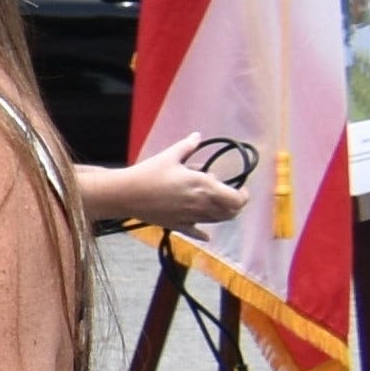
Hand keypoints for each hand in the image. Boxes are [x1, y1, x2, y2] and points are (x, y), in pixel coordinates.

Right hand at [77, 152, 241, 233]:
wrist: (125, 194)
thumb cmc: (148, 173)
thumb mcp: (170, 156)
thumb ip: (187, 146)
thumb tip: (197, 136)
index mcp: (204, 186)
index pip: (237, 199)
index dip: (243, 195)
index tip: (241, 188)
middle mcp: (201, 204)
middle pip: (230, 212)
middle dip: (235, 205)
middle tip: (231, 196)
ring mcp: (190, 217)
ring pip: (217, 221)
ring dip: (222, 214)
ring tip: (217, 205)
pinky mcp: (177, 225)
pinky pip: (196, 233)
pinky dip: (204, 234)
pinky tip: (206, 234)